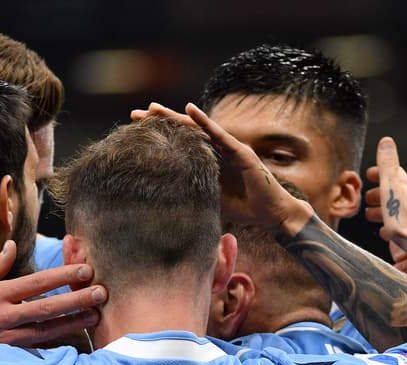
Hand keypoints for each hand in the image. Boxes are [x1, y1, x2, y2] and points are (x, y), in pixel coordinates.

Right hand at [0, 240, 106, 345]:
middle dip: (76, 300)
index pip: (36, 283)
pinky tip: (75, 344)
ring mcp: (4, 341)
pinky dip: (55, 347)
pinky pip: (34, 352)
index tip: (84, 269)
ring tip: (94, 316)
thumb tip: (12, 246)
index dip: (63, 276)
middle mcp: (1, 318)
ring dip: (72, 323)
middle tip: (101, 293)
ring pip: (46, 332)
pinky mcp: (3, 358)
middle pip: (47, 308)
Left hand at [130, 103, 312, 234]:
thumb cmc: (245, 209)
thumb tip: (164, 199)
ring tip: (154, 107)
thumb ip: (193, 192)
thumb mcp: (210, 199)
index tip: (134, 131)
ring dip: (176, 117)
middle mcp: (217, 149)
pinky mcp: (241, 151)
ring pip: (198, 128)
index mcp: (209, 160)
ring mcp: (229, 147)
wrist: (272, 213)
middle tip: (135, 113)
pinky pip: (220, 134)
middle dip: (160, 122)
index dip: (159, 137)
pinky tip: (190, 110)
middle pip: (184, 132)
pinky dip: (205, 121)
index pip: (180, 144)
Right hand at [363, 138, 406, 257]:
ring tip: (370, 216)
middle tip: (367, 198)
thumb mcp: (392, 187)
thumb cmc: (405, 219)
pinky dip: (389, 227)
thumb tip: (386, 141)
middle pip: (396, 195)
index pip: (395, 175)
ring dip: (382, 211)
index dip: (380, 173)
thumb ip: (387, 166)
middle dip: (379, 194)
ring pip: (397, 212)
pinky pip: (400, 229)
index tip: (368, 175)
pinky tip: (385, 233)